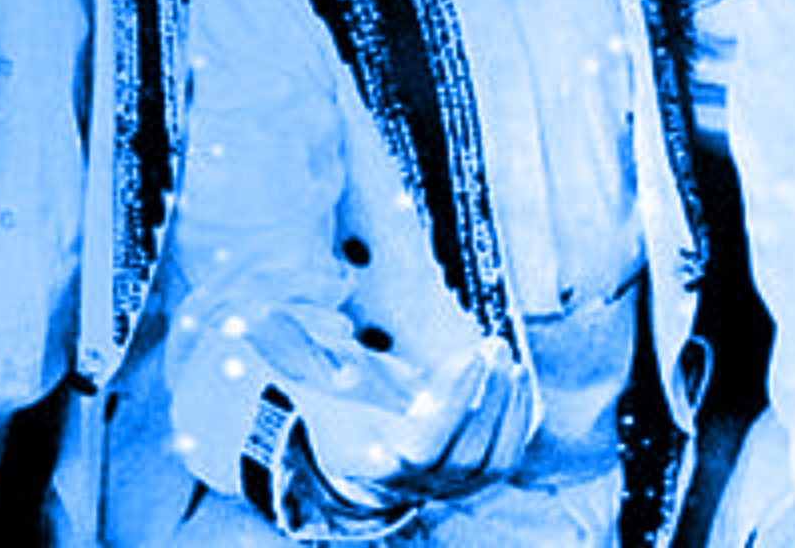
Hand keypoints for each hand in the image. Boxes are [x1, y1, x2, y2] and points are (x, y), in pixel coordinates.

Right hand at [269, 322, 535, 505]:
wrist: (346, 450)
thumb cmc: (330, 404)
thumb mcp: (309, 374)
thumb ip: (297, 345)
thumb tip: (275, 308)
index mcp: (373, 461)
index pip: (426, 444)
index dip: (453, 404)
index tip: (467, 356)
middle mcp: (413, 483)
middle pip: (466, 454)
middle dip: (487, 397)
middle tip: (492, 345)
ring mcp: (444, 486)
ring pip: (492, 462)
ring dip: (507, 408)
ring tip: (505, 357)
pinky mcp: (468, 479)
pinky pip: (506, 460)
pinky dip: (519, 422)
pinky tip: (518, 380)